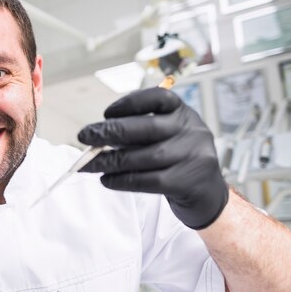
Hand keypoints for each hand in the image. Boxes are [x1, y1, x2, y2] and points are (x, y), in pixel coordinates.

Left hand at [78, 87, 227, 229]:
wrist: (206, 193)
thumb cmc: (176, 160)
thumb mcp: (166, 136)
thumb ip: (138, 131)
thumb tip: (97, 135)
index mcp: (183, 113)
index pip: (159, 98)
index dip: (130, 103)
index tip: (106, 113)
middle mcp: (192, 130)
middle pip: (146, 128)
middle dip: (110, 132)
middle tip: (84, 136)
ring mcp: (193, 156)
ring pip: (143, 157)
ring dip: (110, 161)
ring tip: (88, 164)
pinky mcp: (187, 182)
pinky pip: (147, 181)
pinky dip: (121, 180)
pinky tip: (106, 180)